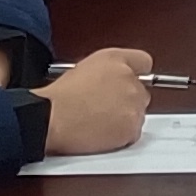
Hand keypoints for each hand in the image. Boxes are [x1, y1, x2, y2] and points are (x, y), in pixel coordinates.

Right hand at [39, 46, 154, 157]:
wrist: (52, 119)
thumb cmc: (60, 97)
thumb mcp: (81, 68)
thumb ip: (107, 69)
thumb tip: (115, 78)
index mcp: (115, 59)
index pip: (143, 61)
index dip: (135, 73)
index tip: (131, 81)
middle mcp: (128, 79)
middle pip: (141, 91)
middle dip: (127, 99)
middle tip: (105, 107)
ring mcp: (133, 104)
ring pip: (138, 113)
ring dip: (125, 118)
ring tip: (99, 120)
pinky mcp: (131, 127)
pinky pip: (133, 133)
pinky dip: (121, 136)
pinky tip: (101, 132)